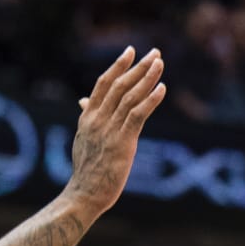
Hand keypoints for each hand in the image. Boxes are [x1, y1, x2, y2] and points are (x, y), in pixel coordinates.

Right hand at [64, 46, 166, 213]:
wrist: (84, 194)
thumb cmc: (87, 170)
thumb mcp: (82, 138)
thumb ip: (85, 117)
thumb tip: (83, 101)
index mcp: (87, 117)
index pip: (103, 83)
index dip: (118, 66)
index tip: (131, 51)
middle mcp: (97, 119)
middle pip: (119, 85)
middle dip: (138, 67)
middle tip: (155, 52)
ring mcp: (109, 130)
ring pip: (130, 97)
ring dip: (147, 78)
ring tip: (160, 63)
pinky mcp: (122, 142)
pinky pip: (138, 116)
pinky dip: (151, 100)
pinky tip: (162, 88)